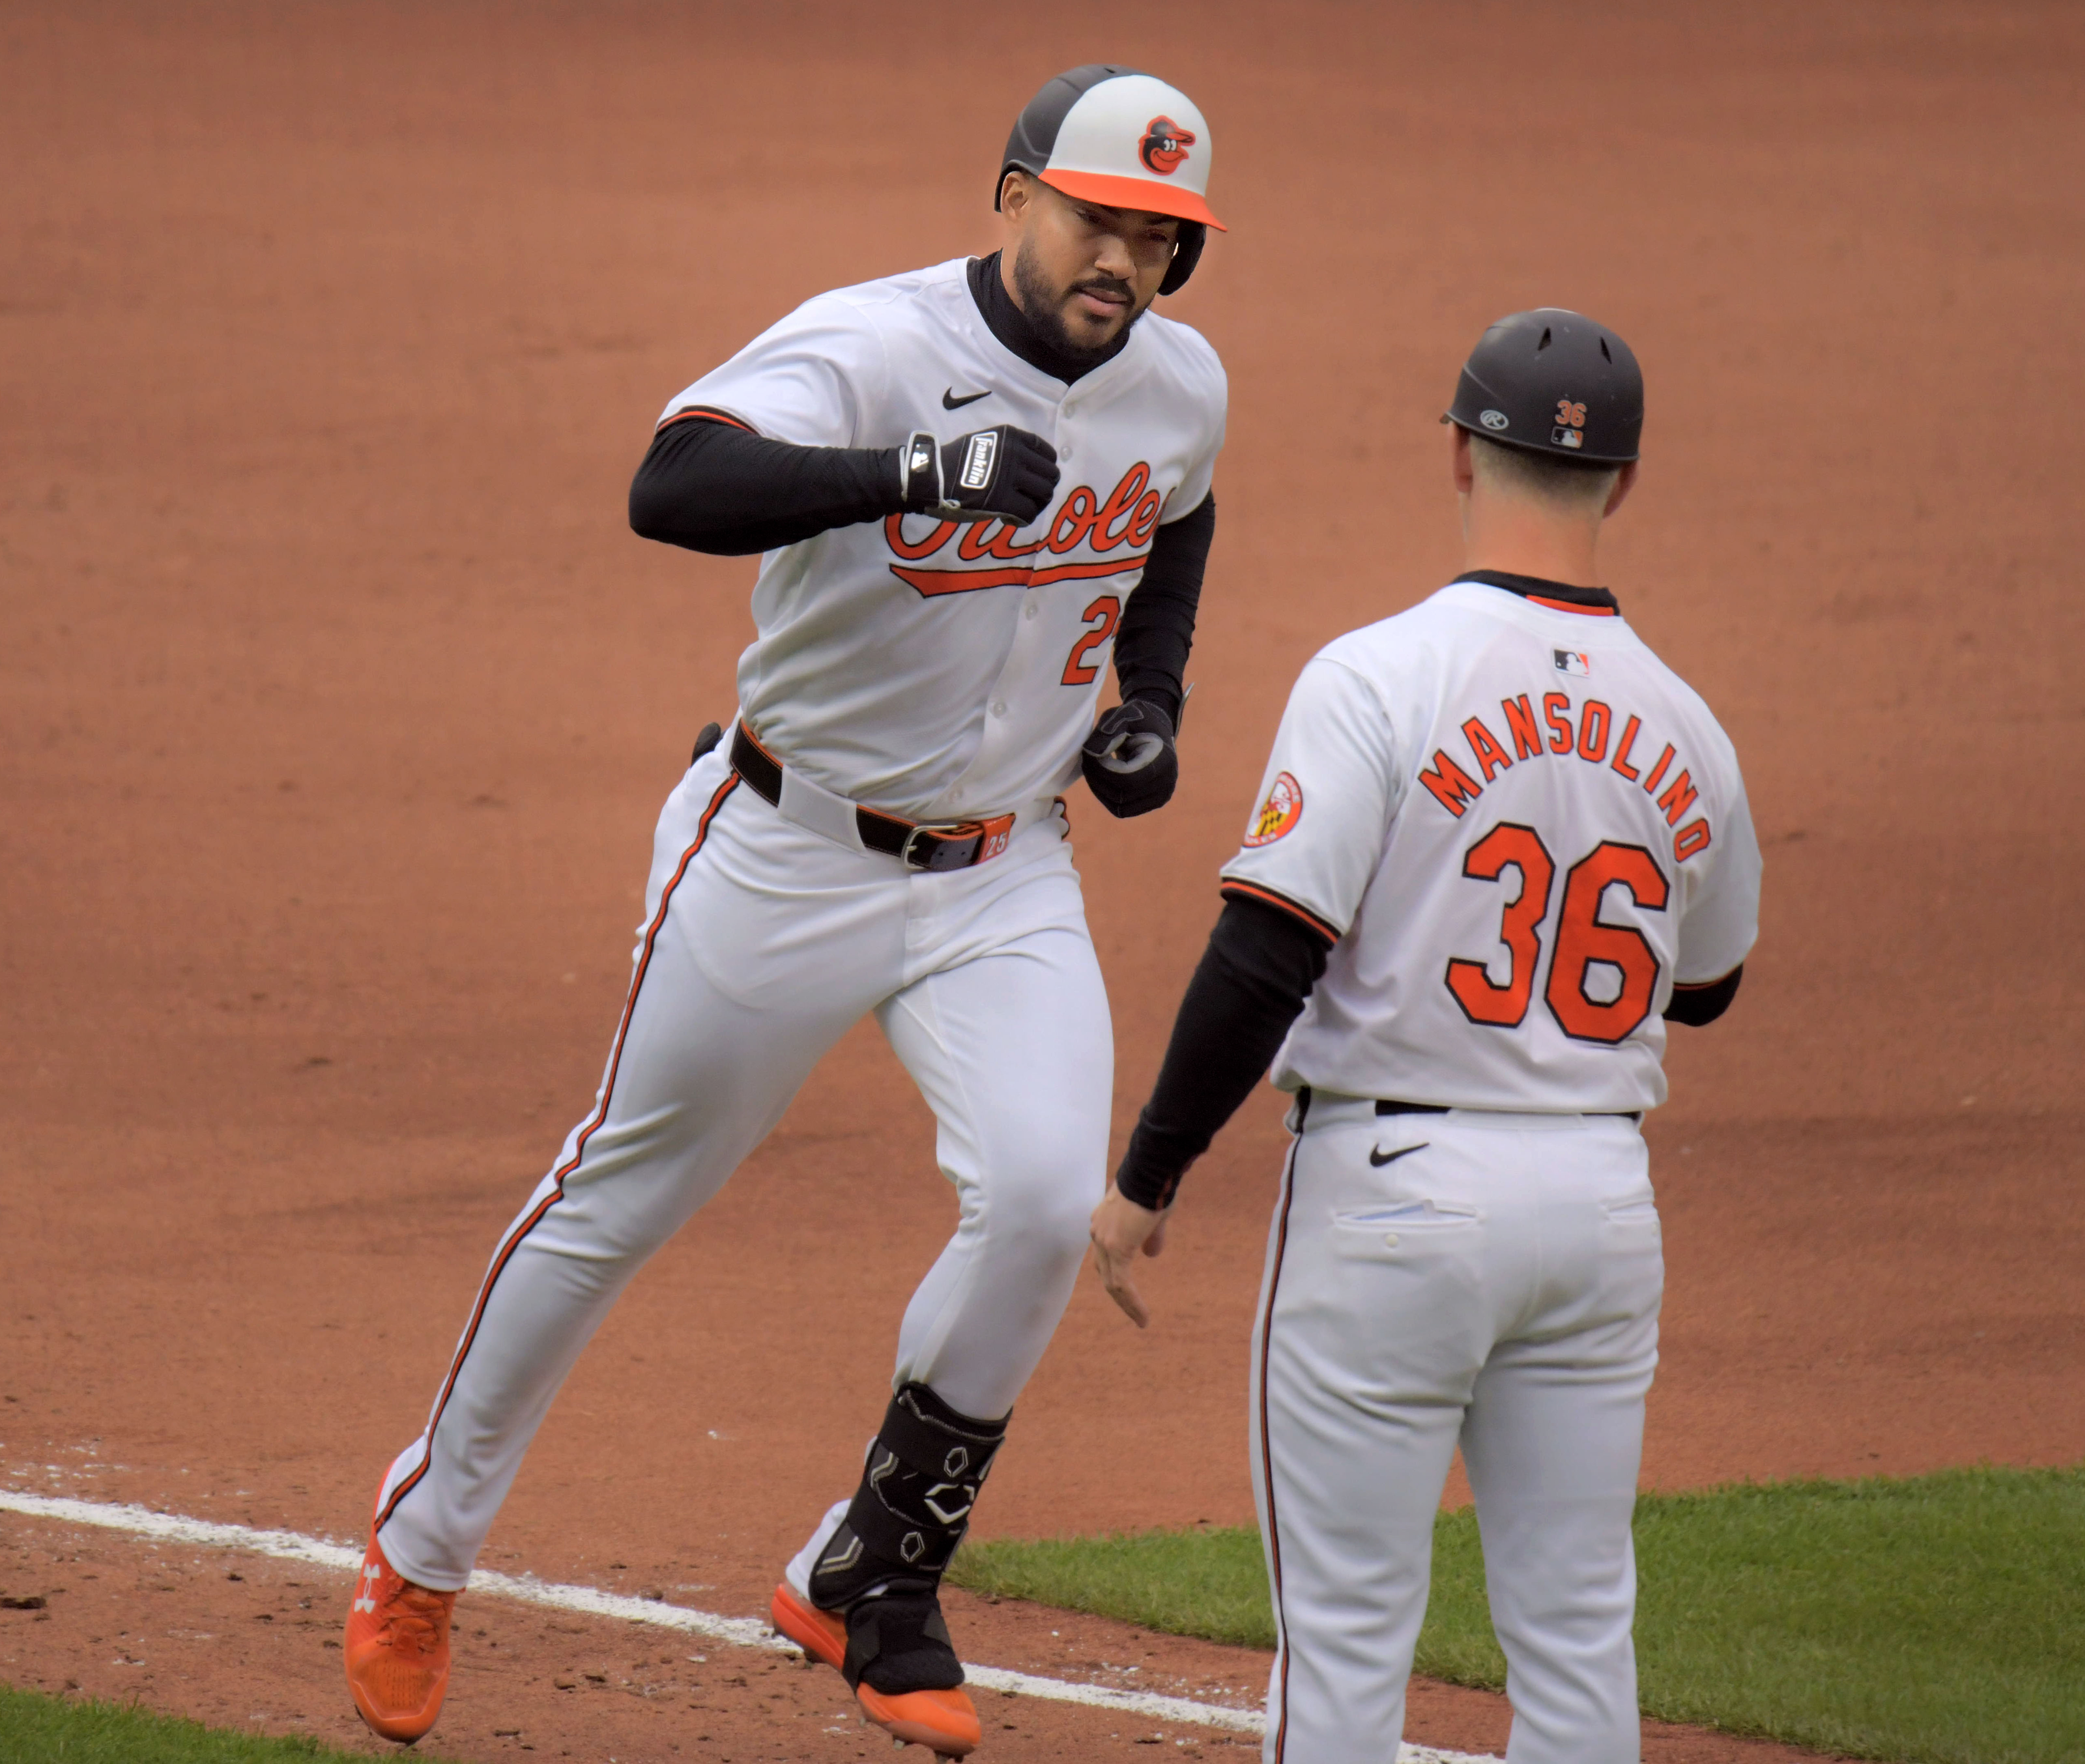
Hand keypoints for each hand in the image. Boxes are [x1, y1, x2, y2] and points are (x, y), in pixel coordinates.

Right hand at [898, 425, 1059, 526]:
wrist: (930, 478)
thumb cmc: (952, 464)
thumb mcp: (984, 443)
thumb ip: (1008, 451)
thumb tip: (1029, 469)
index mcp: (1011, 437)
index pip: (1046, 453)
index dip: (1046, 470)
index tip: (1035, 481)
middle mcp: (1015, 453)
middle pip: (1050, 475)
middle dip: (1043, 491)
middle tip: (1028, 501)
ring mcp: (1010, 476)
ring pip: (1044, 494)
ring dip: (1035, 506)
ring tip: (1019, 511)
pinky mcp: (1004, 500)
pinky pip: (1028, 513)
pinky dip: (1022, 520)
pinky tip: (1007, 519)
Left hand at [1081, 698, 1177, 817]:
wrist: (1155, 729)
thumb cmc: (1137, 720)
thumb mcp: (1122, 716)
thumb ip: (1107, 733)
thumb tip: (1091, 754)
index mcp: (1163, 761)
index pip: (1127, 779)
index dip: (1103, 769)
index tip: (1092, 753)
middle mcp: (1166, 784)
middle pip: (1121, 795)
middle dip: (1097, 778)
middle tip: (1086, 759)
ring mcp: (1160, 797)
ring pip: (1119, 807)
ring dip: (1099, 788)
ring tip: (1092, 767)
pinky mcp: (1151, 804)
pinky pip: (1122, 810)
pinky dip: (1106, 796)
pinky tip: (1101, 778)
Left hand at [1089, 1182, 1170, 1327]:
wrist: (1152, 1171)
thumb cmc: (1156, 1186)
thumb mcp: (1154, 1216)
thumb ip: (1151, 1236)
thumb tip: (1152, 1254)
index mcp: (1103, 1221)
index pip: (1105, 1255)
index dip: (1116, 1272)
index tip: (1128, 1289)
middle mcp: (1098, 1231)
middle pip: (1104, 1271)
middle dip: (1119, 1293)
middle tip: (1134, 1311)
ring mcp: (1104, 1240)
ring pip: (1112, 1282)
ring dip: (1127, 1304)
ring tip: (1141, 1321)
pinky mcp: (1116, 1248)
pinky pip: (1121, 1284)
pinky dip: (1132, 1302)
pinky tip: (1143, 1317)